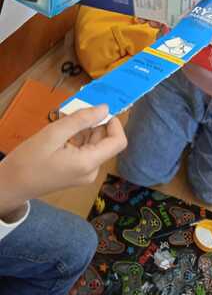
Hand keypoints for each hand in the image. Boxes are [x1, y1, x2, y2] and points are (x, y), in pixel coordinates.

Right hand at [0, 105, 126, 218]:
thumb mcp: (53, 134)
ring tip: (63, 124)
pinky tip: (61, 135)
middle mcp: (91, 171)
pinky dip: (77, 139)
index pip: (118, 142)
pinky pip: (85, 151)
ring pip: (94, 144)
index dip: (114, 124)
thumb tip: (104, 108)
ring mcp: (84, 173)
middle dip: (94, 124)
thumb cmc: (27, 162)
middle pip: (105, 141)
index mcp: (88, 163)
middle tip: (74, 113)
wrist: (9, 186)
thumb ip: (81, 120)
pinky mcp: (76, 173)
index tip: (99, 111)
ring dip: (84, 130)